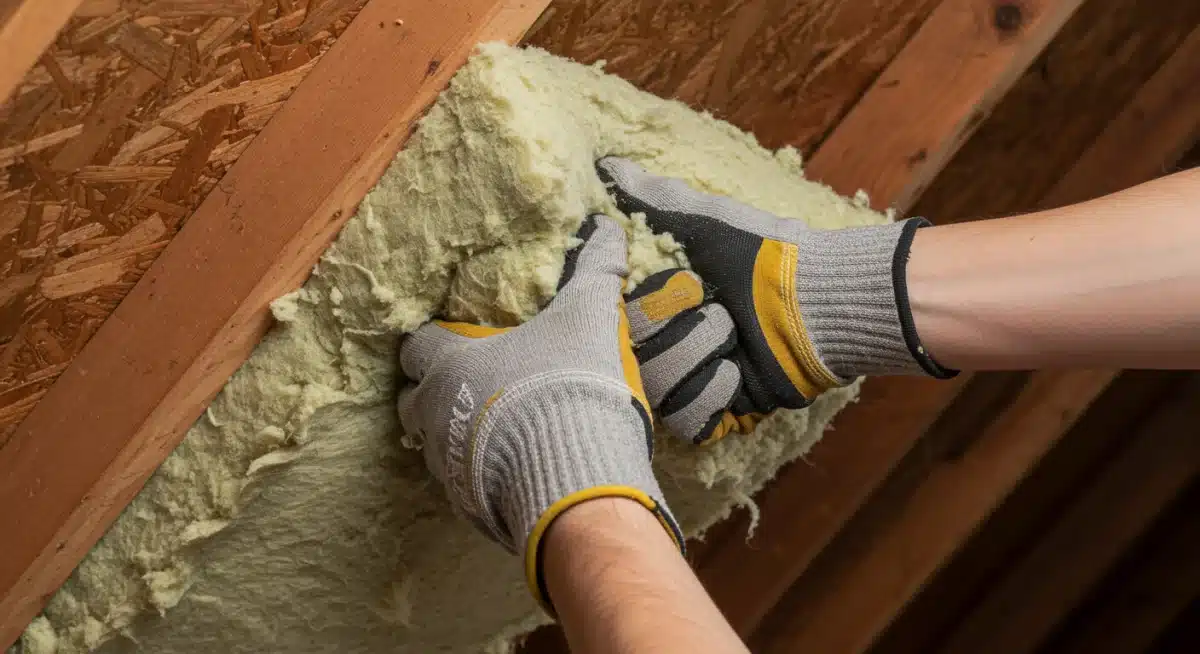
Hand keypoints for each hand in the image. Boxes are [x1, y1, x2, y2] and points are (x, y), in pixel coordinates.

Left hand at [397, 214, 683, 612]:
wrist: (575, 479)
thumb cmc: (567, 385)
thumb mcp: (587, 319)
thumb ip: (594, 273)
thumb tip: (607, 227)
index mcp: (451, 365)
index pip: (417, 345)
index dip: (434, 339)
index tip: (456, 337)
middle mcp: (435, 415)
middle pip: (412, 400)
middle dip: (432, 392)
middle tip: (471, 386)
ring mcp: (447, 466)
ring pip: (433, 446)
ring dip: (454, 435)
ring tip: (495, 428)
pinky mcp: (468, 507)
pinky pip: (462, 487)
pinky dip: (479, 475)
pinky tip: (514, 469)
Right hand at [599, 157, 953, 443]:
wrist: (820, 300)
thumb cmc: (765, 254)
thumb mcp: (706, 220)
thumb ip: (653, 198)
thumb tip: (607, 163)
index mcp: (658, 302)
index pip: (616, 317)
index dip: (646, 305)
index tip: (682, 285)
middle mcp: (667, 344)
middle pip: (635, 358)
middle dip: (682, 330)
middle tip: (720, 310)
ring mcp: (692, 380)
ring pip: (660, 390)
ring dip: (700, 357)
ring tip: (735, 338)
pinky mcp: (720, 413)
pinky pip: (690, 419)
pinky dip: (715, 393)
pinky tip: (739, 371)